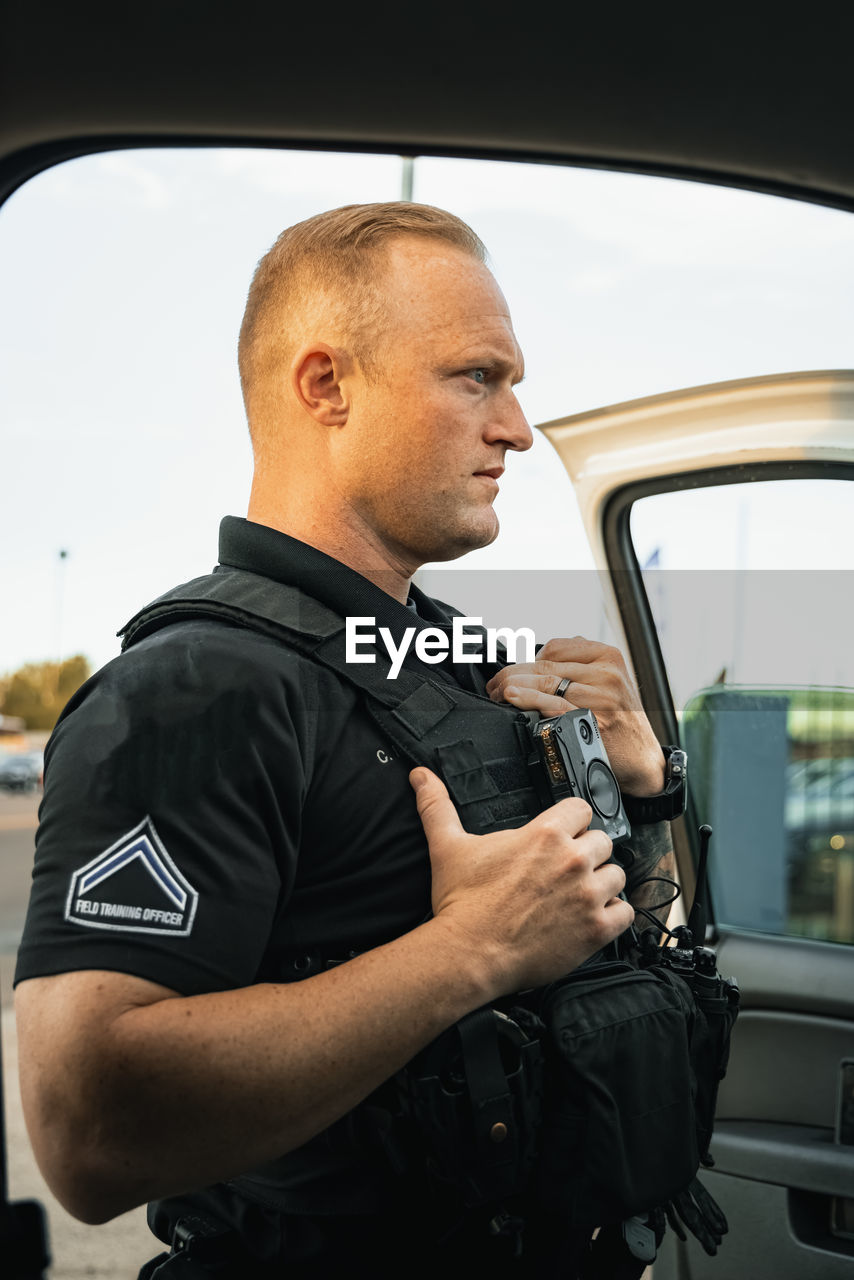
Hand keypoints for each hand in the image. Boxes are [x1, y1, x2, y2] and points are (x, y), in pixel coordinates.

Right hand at [410, 767, 633, 995]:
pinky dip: (613, 915)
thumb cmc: (462, 903)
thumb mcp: (447, 846)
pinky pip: (625, 913)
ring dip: (602, 883)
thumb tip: (421, 777)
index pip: (581, 808)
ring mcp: (587, 896)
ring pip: (617, 875)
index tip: (564, 834)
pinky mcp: (596, 930)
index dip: (572, 820)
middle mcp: (572, 861)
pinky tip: (593, 917)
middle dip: (587, 852)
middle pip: (602, 841)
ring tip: (580, 894)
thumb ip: (438, 806)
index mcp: (544, 835)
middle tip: (567, 869)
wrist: (468, 954)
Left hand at [484, 635, 664, 795]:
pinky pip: (553, 705)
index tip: (511, 672)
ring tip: (497, 693)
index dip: (526, 659)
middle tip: (494, 686)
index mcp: (608, 656)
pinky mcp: (592, 720)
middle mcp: (606, 673)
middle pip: (545, 666)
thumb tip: (533, 661)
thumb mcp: (609, 681)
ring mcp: (601, 697)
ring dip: (513, 687)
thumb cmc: (620, 719)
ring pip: (545, 683)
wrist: (642, 757)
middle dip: (512, 675)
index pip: (555, 648)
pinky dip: (529, 700)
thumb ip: (578, 666)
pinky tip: (513, 698)